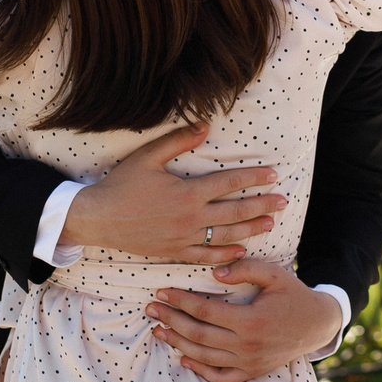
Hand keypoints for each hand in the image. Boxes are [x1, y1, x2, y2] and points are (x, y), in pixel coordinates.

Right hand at [60, 123, 283, 266]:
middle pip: (236, 212)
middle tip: (283, 201)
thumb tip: (205, 125)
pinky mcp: (175, 252)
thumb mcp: (147, 157)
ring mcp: (184, 239)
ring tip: (270, 224)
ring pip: (227, 236)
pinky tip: (242, 250)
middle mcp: (191, 218)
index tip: (273, 175)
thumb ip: (178, 141)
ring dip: (251, 230)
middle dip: (262, 206)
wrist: (98, 219)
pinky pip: (206, 256)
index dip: (254, 178)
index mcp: (188, 193)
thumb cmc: (121, 185)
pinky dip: (226, 254)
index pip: (230, 184)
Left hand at [148, 259, 343, 381]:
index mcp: (251, 321)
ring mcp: (248, 363)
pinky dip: (200, 370)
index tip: (161, 291)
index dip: (180, 301)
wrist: (317, 325)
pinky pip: (220, 377)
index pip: (204, 312)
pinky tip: (183, 358)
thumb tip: (215, 272)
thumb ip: (245, 269)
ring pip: (204, 357)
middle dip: (170, 320)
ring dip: (177, 344)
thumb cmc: (293, 295)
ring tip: (158, 330)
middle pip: (198, 335)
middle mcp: (247, 346)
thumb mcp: (275, 274)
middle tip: (150, 309)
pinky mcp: (251, 372)